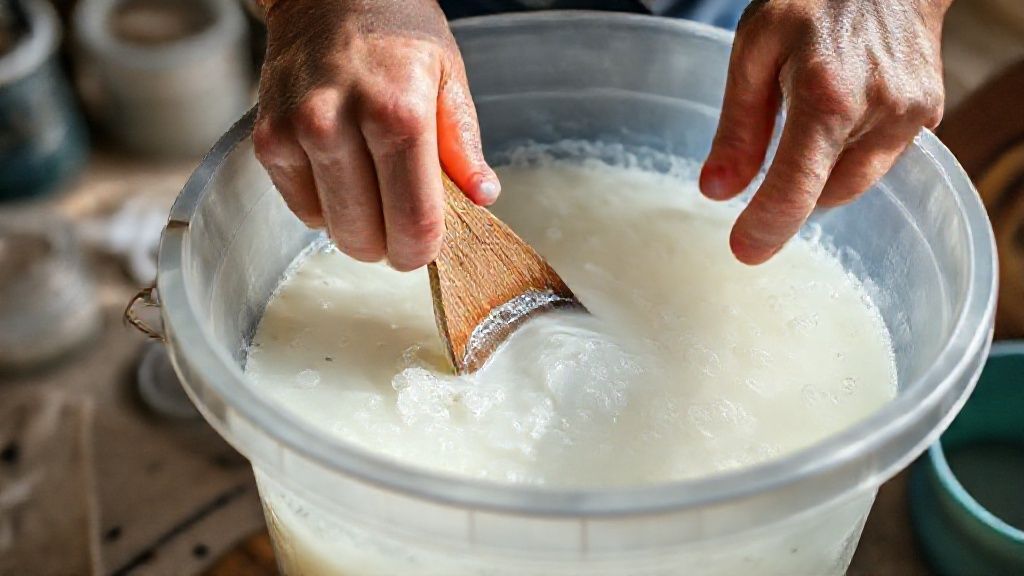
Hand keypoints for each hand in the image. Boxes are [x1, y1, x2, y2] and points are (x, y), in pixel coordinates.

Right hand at [253, 0, 498, 270]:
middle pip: (365, 237)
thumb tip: (482, 197)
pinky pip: (301, 209)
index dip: (422, 249)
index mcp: (398, 112)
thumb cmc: (396, 33)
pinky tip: (340, 171)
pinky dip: (324, 205)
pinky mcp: (268, 140)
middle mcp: (339, 124)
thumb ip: (463, 145)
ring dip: (356, 225)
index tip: (426, 246)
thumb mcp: (448, 78)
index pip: (413, 221)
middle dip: (389, 244)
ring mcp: (297, 133)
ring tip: (372, 186)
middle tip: (400, 220)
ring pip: (331, 228)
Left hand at [700, 0, 949, 263]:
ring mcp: (911, 115)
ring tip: (812, 117)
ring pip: (856, 182)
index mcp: (827, 95)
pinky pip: (880, 159)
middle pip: (828, 195)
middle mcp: (879, 112)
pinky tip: (842, 111)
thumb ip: (739, 126)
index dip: (768, 227)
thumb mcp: (755, 48)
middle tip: (775, 154)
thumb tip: (718, 191)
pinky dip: (852, 151)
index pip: (797, 188)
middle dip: (796, 189)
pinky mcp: (929, 113)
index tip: (744, 251)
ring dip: (825, 171)